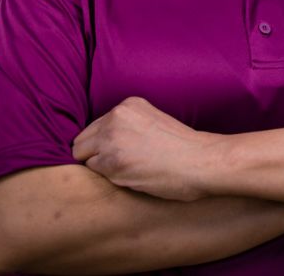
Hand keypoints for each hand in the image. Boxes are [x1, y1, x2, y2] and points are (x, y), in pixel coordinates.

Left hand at [72, 97, 218, 201]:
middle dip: (93, 154)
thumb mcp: (153, 120)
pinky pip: (95, 172)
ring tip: (127, 171)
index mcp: (128, 104)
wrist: (200, 161)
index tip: (116, 153)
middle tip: (116, 166)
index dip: (103, 143)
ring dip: (101, 167)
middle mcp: (115, 116)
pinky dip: (109, 178)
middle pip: (82, 139)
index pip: (96, 125)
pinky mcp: (112, 162)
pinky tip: (131, 177)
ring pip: (85, 156)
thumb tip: (105, 141)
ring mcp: (112, 139)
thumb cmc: (183, 148)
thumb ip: (128, 125)